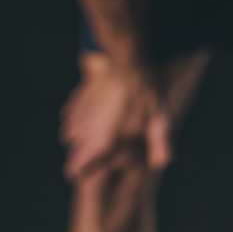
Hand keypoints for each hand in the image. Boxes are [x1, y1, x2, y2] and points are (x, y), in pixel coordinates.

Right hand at [59, 59, 171, 180]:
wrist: (125, 61)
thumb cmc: (142, 93)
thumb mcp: (157, 120)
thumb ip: (158, 145)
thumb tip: (161, 164)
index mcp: (98, 142)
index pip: (73, 171)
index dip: (86, 169)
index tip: (99, 162)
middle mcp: (81, 132)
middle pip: (73, 153)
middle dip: (89, 151)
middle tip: (111, 138)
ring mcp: (75, 115)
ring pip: (71, 136)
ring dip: (85, 134)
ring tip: (108, 123)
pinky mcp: (75, 101)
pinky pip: (71, 118)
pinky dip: (81, 118)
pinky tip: (100, 109)